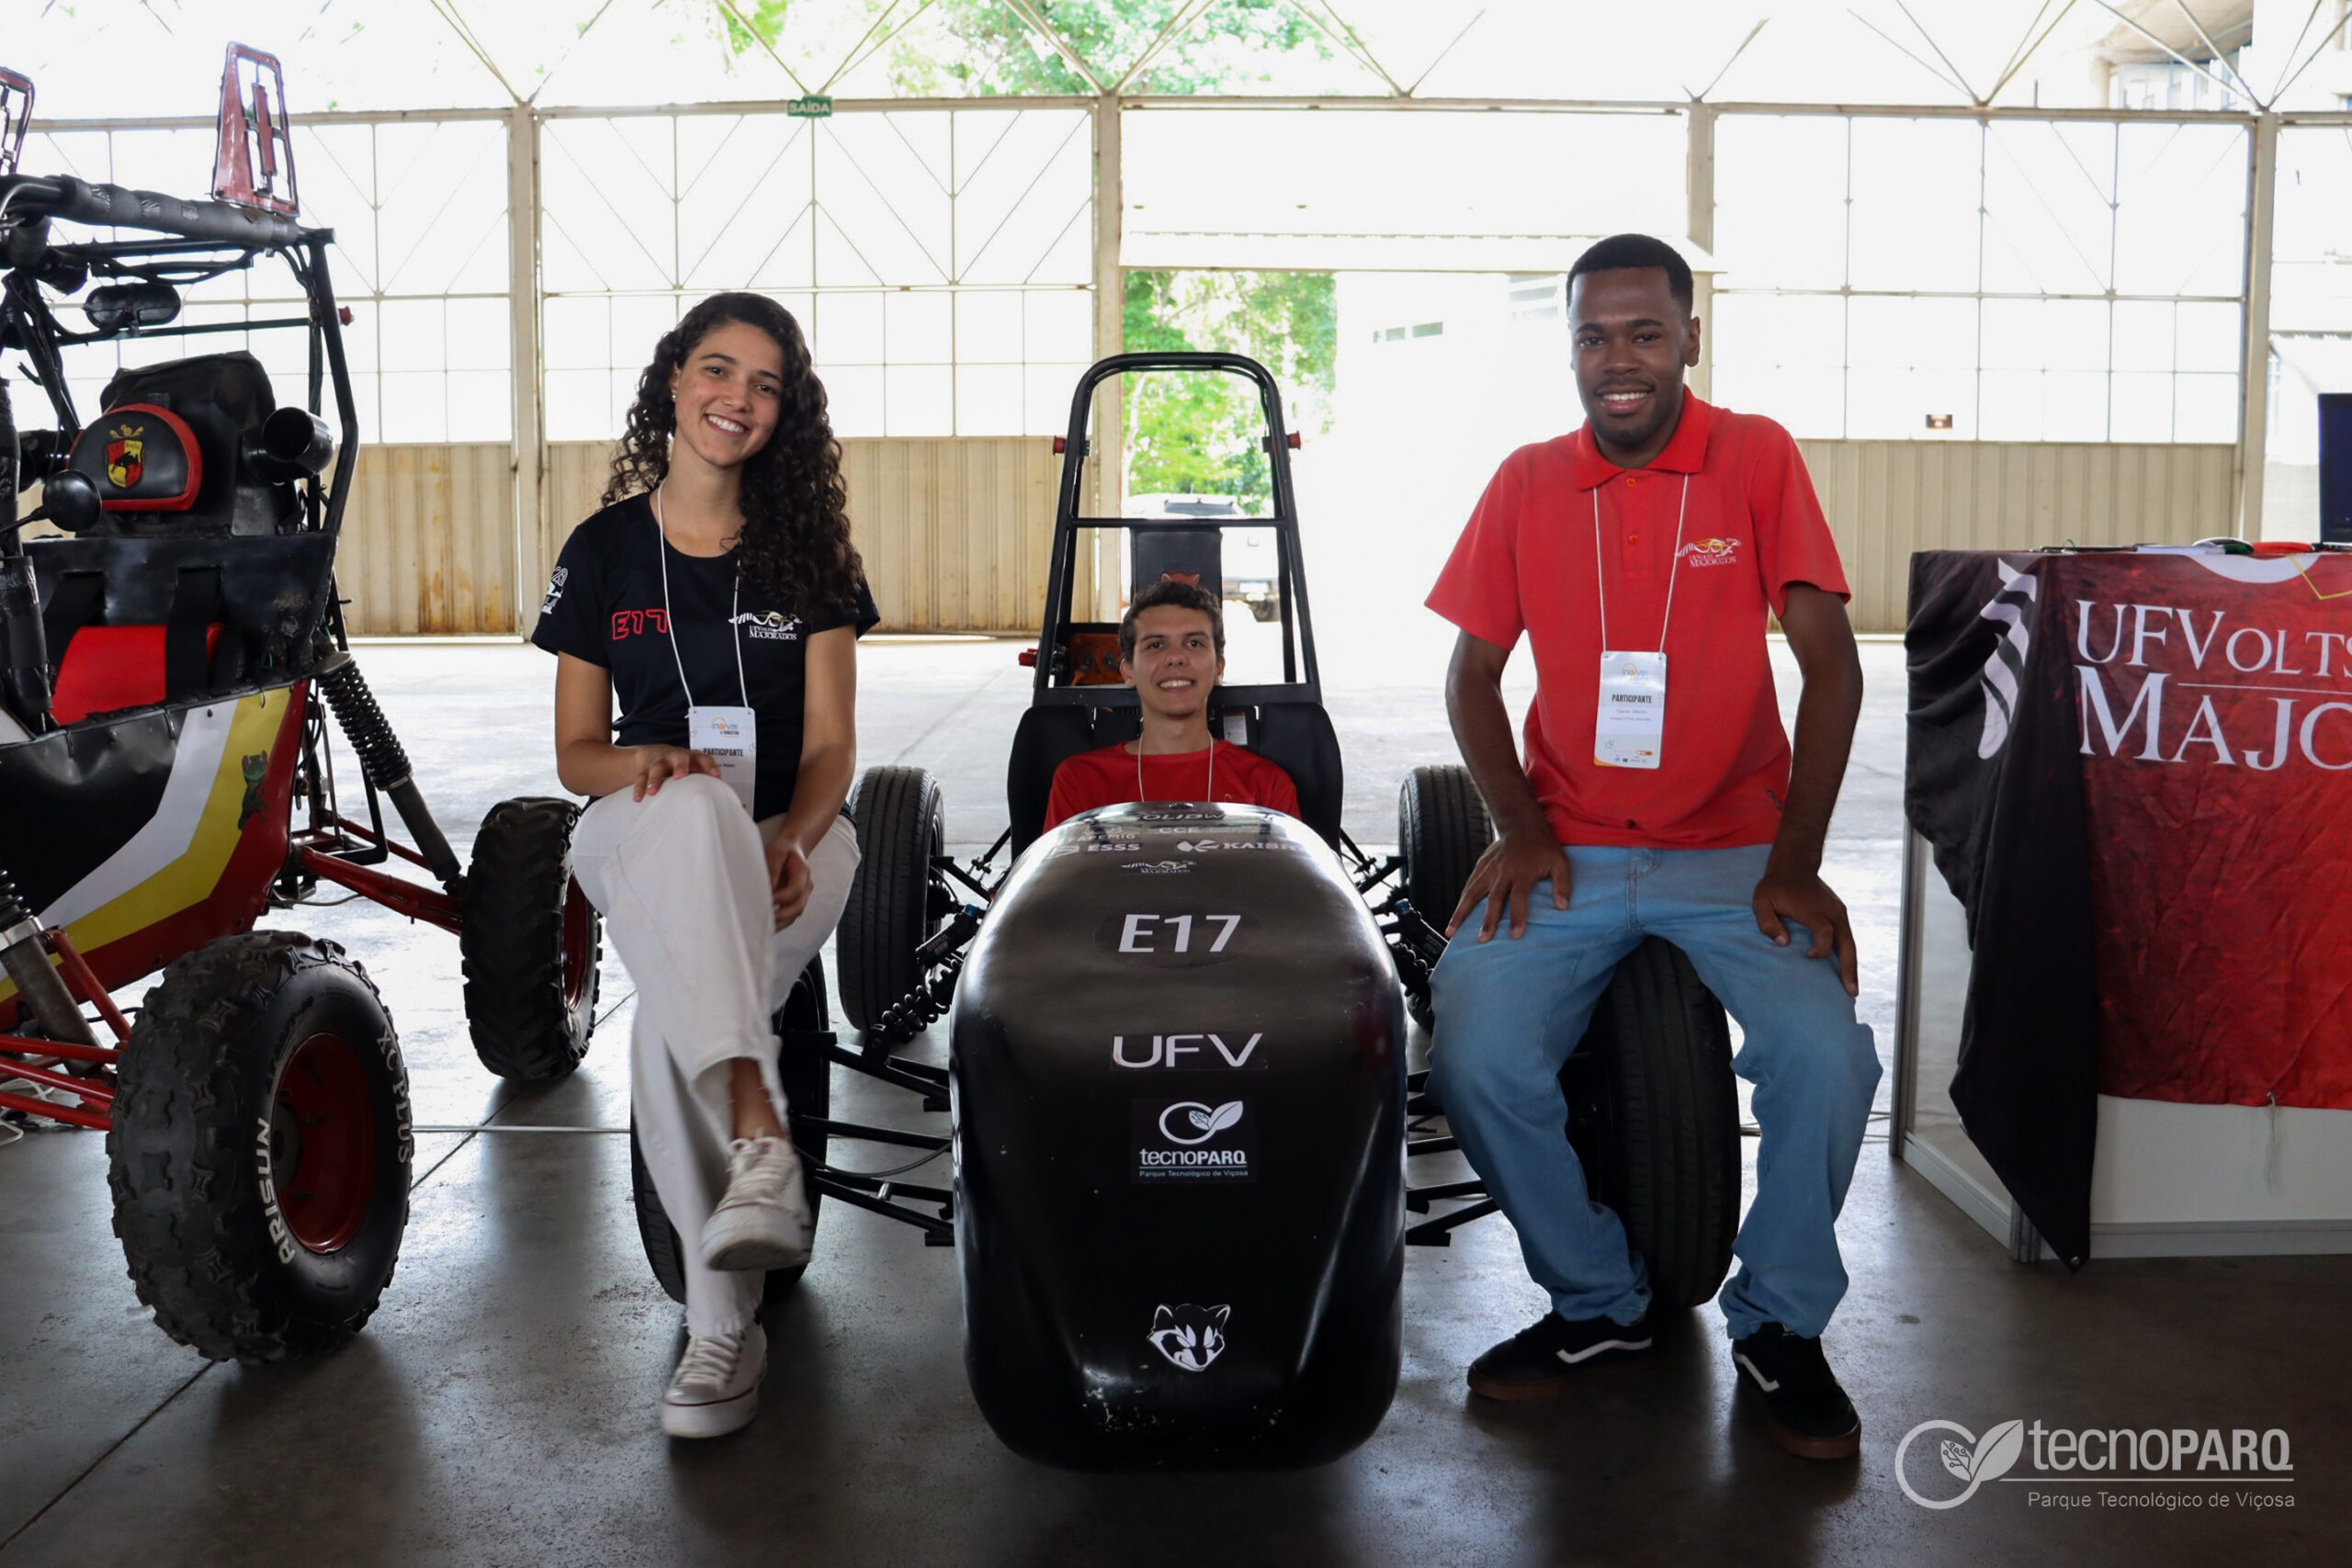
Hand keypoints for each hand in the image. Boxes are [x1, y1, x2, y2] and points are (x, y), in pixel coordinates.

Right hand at [630, 745, 718, 801]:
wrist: (651, 754)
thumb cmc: (680, 766)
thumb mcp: (692, 768)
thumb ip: (703, 779)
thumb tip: (722, 797)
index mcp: (691, 757)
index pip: (703, 758)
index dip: (710, 766)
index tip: (716, 775)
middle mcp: (675, 756)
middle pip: (679, 758)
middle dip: (680, 766)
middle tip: (680, 777)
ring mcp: (659, 761)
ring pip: (656, 767)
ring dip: (654, 779)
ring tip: (653, 792)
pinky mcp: (644, 768)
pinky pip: (640, 777)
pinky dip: (639, 788)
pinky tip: (638, 798)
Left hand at [768, 836, 812, 929]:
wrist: (791, 849)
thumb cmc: (782, 850)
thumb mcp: (775, 853)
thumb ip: (772, 869)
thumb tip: (768, 889)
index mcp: (803, 872)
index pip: (795, 889)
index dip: (781, 898)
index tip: (766, 901)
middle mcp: (807, 886)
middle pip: (798, 906)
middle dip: (781, 915)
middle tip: (763, 920)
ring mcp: (803, 896)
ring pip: (795, 915)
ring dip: (780, 923)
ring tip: (762, 928)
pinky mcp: (796, 902)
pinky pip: (791, 917)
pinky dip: (780, 923)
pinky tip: (766, 927)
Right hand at [1447, 829, 1571, 942]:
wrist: (1521, 823)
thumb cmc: (1544, 847)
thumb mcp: (1560, 862)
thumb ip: (1563, 884)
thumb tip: (1563, 907)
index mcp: (1522, 872)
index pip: (1519, 897)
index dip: (1517, 916)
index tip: (1515, 935)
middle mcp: (1503, 871)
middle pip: (1494, 898)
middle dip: (1488, 920)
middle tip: (1483, 939)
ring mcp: (1489, 869)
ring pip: (1473, 892)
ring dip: (1461, 913)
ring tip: (1451, 932)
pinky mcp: (1481, 866)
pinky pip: (1469, 885)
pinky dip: (1461, 901)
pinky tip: (1455, 916)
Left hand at [1752, 864, 1859, 995]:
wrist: (1794, 865)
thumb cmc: (1775, 886)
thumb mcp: (1762, 901)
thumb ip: (1768, 922)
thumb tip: (1783, 943)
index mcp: (1813, 909)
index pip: (1825, 932)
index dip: (1820, 949)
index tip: (1809, 957)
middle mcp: (1831, 911)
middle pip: (1847, 942)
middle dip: (1849, 968)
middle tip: (1851, 992)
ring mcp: (1839, 912)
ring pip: (1851, 942)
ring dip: (1853, 965)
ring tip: (1852, 988)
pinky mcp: (1840, 913)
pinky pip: (1847, 937)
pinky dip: (1849, 954)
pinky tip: (1847, 971)